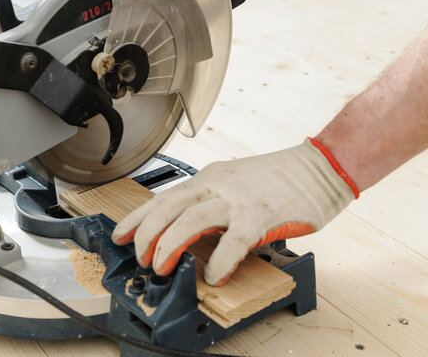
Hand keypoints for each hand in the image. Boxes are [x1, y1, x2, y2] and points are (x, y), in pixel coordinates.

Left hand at [112, 139, 357, 285]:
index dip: (138, 218)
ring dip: (170, 244)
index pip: (163, 198)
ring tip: (161, 266)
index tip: (120, 235)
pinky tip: (213, 275)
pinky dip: (220, 259)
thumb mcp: (233, 184)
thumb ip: (210, 204)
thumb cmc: (278, 179)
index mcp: (208, 179)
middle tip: (139, 257)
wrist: (320, 166)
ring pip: (191, 219)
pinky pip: (234, 240)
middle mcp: (216, 185)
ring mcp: (238, 199)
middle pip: (168, 207)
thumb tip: (190, 235)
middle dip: (146, 234)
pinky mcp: (261, 215)